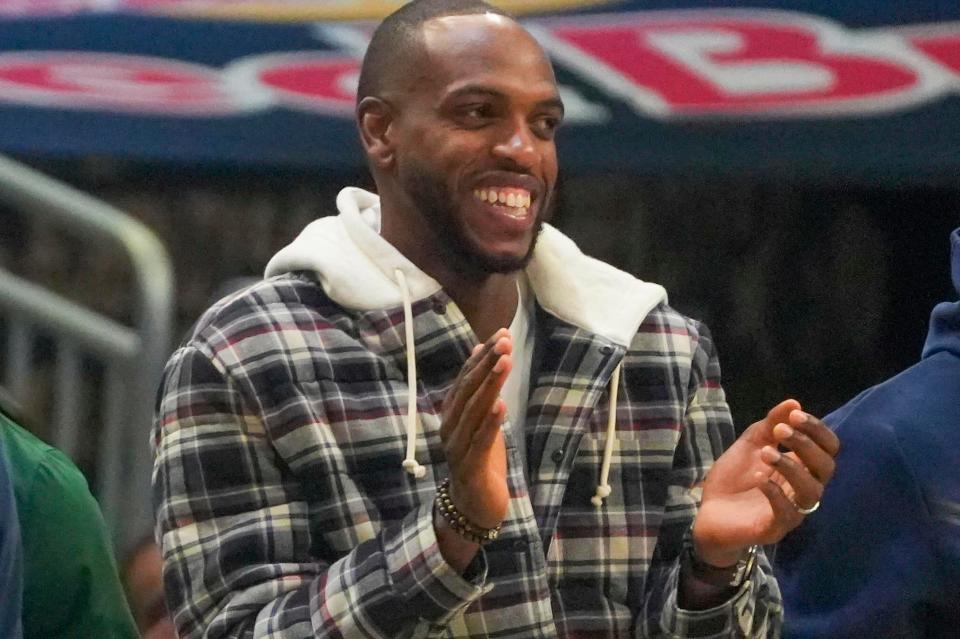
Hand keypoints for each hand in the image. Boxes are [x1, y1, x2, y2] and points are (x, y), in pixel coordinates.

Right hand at [439, 328, 511, 529]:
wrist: (474, 507)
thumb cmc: (480, 460)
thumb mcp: (482, 421)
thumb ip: (480, 390)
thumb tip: (482, 352)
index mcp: (451, 414)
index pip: (465, 378)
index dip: (482, 356)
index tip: (500, 334)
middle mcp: (449, 427)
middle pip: (468, 390)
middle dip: (487, 364)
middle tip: (504, 342)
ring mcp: (456, 447)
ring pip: (474, 411)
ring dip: (490, 385)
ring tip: (505, 363)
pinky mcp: (468, 467)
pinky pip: (480, 441)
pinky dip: (490, 422)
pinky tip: (501, 404)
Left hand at [692, 399, 839, 566]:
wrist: (708, 512)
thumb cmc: (734, 479)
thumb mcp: (751, 444)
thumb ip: (770, 425)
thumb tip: (794, 402)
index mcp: (802, 467)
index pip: (829, 448)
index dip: (817, 430)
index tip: (795, 415)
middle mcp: (803, 489)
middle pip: (826, 467)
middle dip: (806, 444)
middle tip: (780, 431)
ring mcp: (792, 511)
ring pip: (811, 490)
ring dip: (791, 466)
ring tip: (766, 453)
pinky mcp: (774, 528)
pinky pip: (787, 513)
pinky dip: (775, 492)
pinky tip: (759, 478)